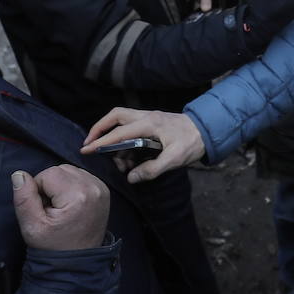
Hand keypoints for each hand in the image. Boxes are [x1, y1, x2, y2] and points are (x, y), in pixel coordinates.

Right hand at [11, 165, 109, 250]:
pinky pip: (81, 176)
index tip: (43, 210)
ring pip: (70, 171)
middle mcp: (94, 187)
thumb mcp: (32, 226)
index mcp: (78, 195)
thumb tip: (19, 174)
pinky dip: (71, 186)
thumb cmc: (53, 247)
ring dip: (60, 185)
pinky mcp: (103, 191)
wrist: (78, 263)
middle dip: (50, 186)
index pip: (47, 174)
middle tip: (51, 210)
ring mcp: (101, 188)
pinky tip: (70, 205)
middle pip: (60, 169)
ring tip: (60, 209)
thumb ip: (24, 197)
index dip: (38, 190)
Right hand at [82, 109, 204, 183]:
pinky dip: (125, 142)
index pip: (119, 132)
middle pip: (115, 116)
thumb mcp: (174, 159)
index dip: (101, 141)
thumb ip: (152, 169)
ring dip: (114, 140)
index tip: (86, 149)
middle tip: (90, 145)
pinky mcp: (151, 123)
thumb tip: (131, 177)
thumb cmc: (192, 143)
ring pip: (121, 122)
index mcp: (149, 123)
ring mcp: (148, 118)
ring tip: (118, 163)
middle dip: (100, 129)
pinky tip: (129, 159)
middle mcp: (145, 116)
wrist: (207, 130)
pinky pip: (131, 129)